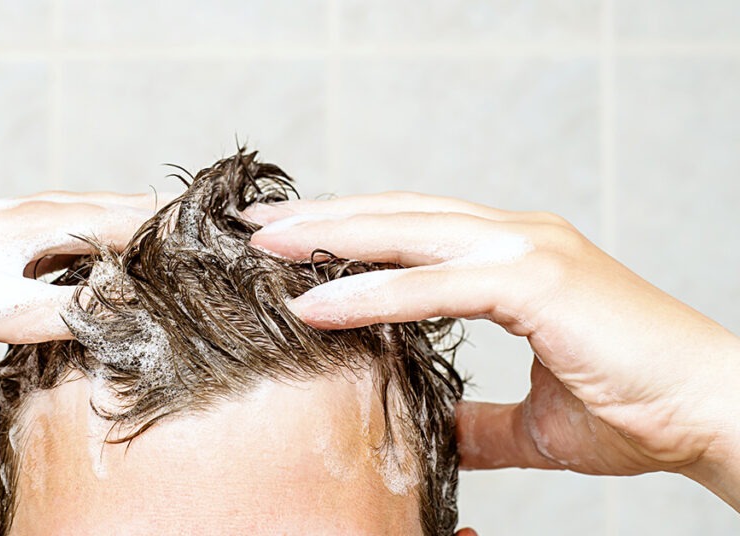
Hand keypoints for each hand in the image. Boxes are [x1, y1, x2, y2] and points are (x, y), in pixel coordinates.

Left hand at [246, 192, 739, 508]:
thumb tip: (434, 429)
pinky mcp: (537, 279)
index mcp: (517, 257)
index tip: (293, 241)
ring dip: (331, 238)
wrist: (715, 416)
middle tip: (257, 226)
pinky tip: (317, 305)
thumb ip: (479, 420)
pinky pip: (433, 286)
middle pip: (398, 215)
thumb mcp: (534, 423)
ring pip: (407, 234)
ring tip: (266, 248)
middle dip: (324, 217)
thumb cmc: (637, 411)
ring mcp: (528, 250)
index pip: (415, 231)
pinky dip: (371, 294)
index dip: (352, 230)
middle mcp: (519, 237)